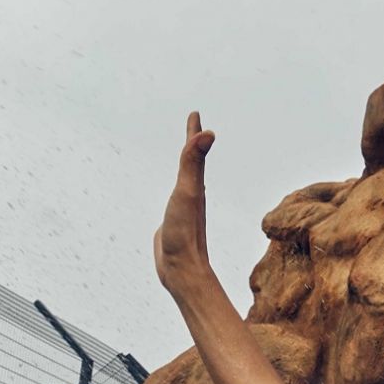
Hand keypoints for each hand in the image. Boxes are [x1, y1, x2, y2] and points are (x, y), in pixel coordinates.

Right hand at [153, 112, 219, 292]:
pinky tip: (175, 197)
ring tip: (186, 158)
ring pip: (185, 181)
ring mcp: (183, 209)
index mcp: (196, 186)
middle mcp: (192, 195)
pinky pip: (175, 200)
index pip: (194, 152)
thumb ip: (193, 162)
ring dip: (185, 167)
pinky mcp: (174, 224)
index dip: (194, 132)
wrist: (182, 269)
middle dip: (192, 144)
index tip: (195, 114)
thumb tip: (209, 133)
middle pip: (192, 163)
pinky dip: (175, 191)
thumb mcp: (188, 192)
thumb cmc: (185, 232)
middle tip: (193, 126)